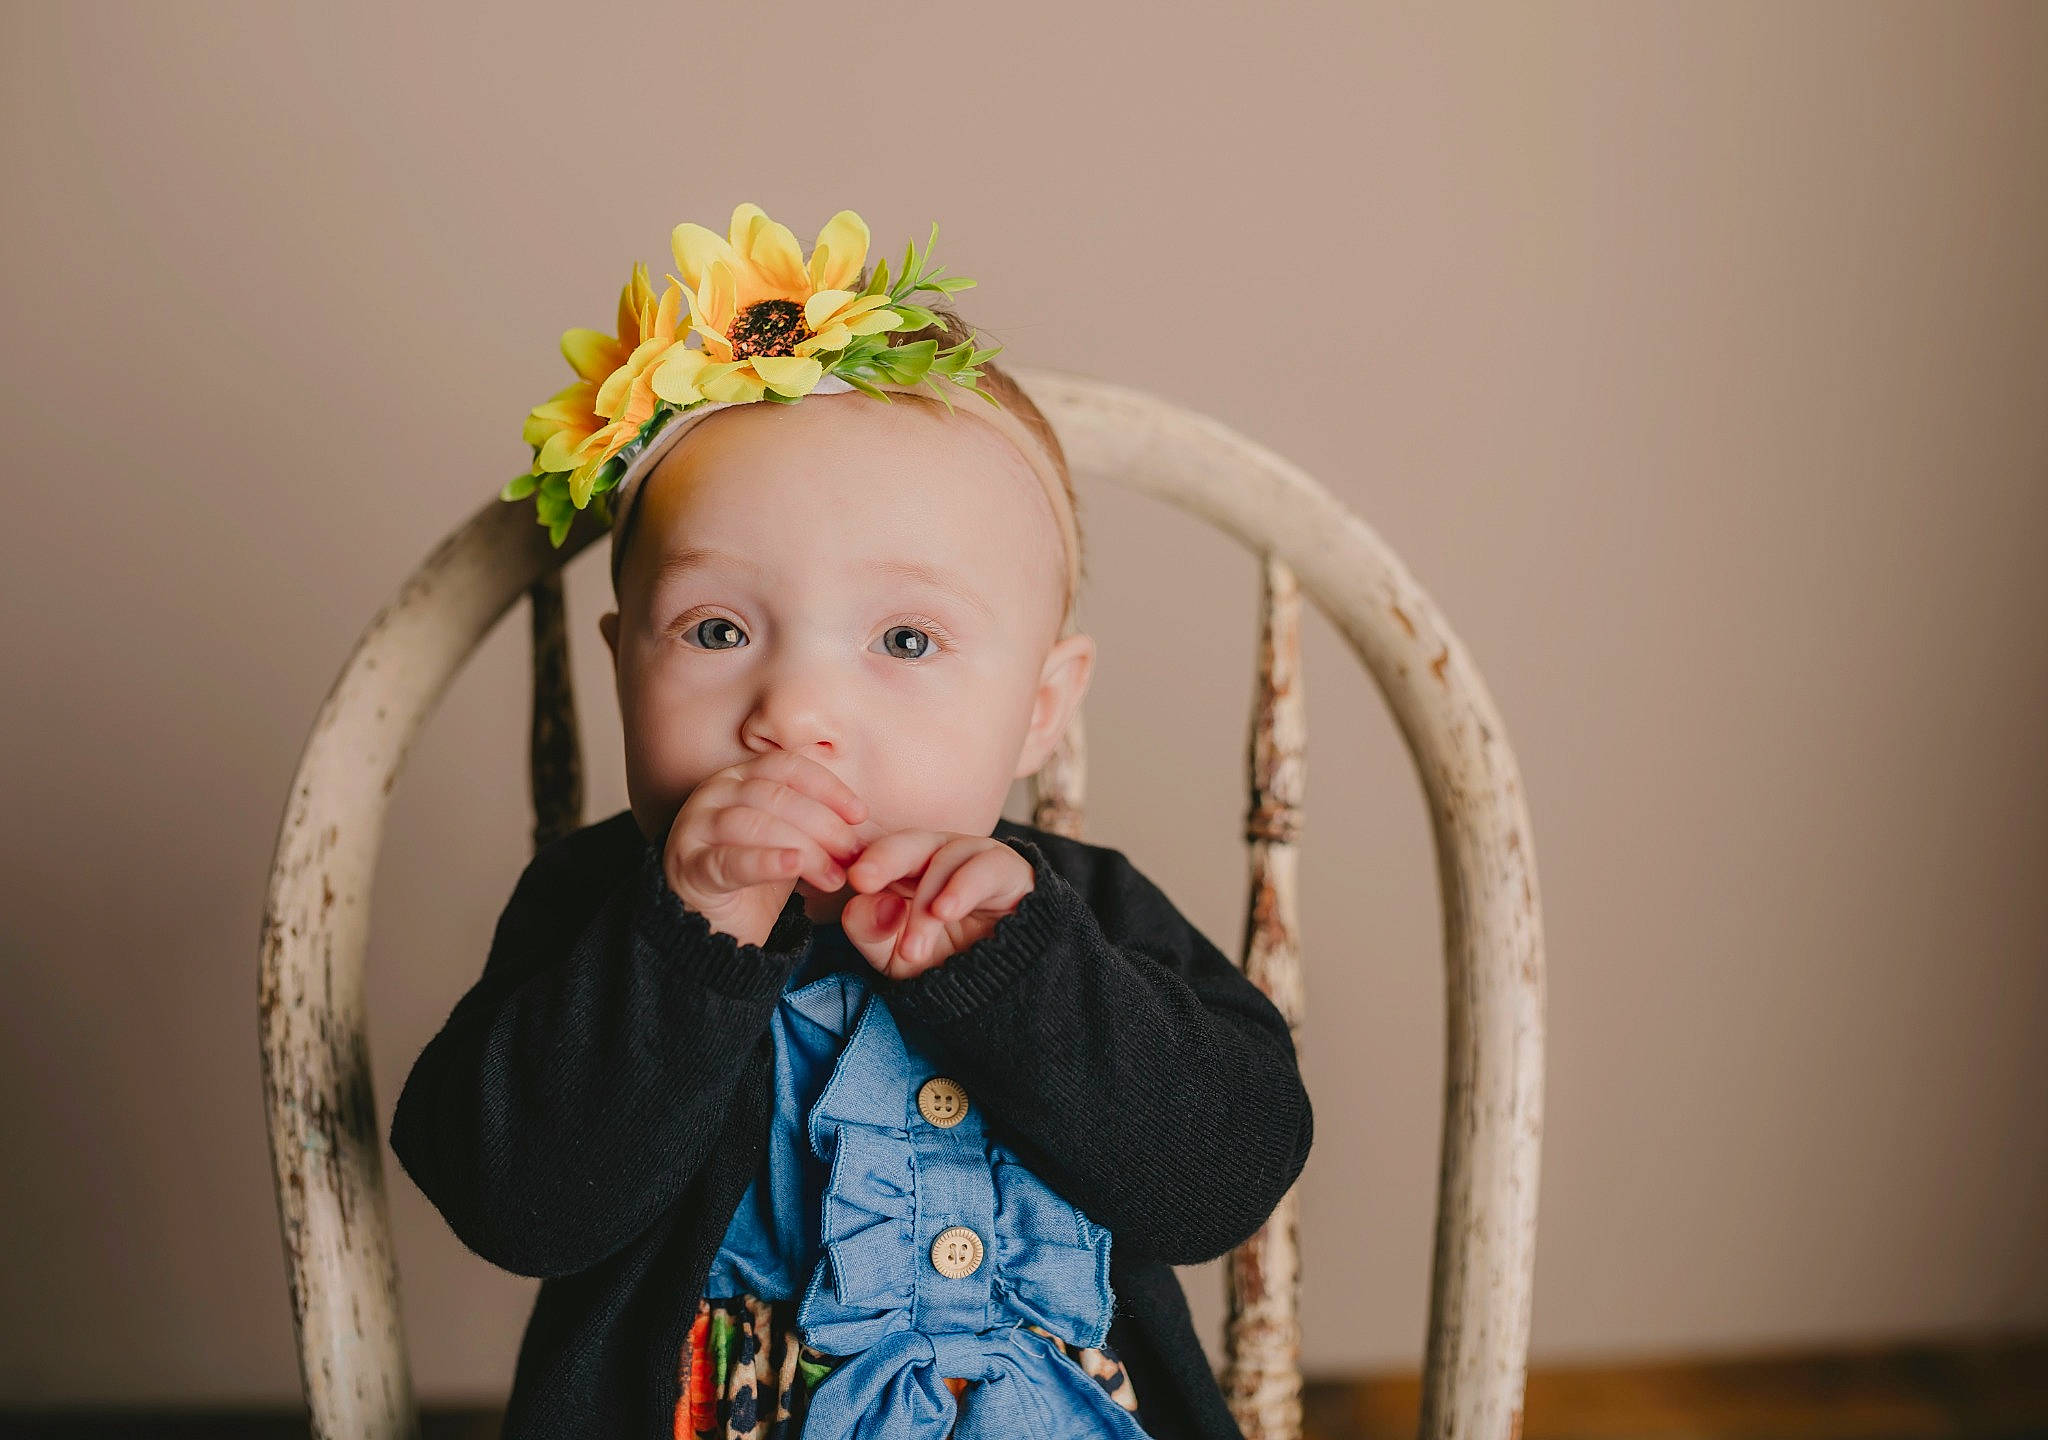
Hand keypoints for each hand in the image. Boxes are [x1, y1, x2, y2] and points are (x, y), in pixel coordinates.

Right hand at [663, 752, 871, 948]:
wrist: (711, 930)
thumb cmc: (755, 879)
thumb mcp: (790, 842)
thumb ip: (817, 825)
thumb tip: (861, 824)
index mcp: (740, 777)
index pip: (787, 767)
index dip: (827, 787)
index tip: (860, 815)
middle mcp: (713, 793)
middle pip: (774, 796)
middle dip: (822, 824)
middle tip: (852, 854)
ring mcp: (694, 828)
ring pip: (755, 824)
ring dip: (804, 849)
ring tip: (833, 877)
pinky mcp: (687, 868)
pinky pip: (728, 860)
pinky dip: (764, 861)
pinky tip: (793, 866)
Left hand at [839, 831, 1035, 979]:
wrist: (1006, 985)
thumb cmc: (947, 961)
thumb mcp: (895, 957)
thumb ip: (869, 931)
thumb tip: (865, 899)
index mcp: (906, 869)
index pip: (879, 852)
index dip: (863, 859)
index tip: (850, 880)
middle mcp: (939, 855)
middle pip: (909, 841)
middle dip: (884, 858)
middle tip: (863, 880)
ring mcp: (974, 857)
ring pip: (945, 859)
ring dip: (926, 903)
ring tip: (913, 948)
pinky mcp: (1009, 869)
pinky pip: (987, 867)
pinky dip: (963, 888)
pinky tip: (945, 911)